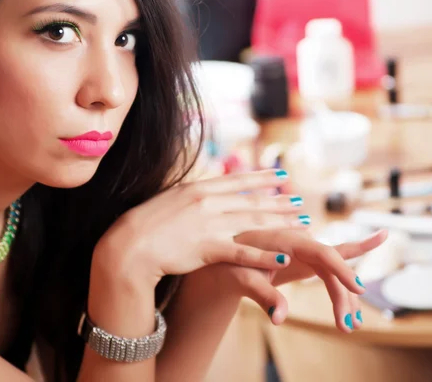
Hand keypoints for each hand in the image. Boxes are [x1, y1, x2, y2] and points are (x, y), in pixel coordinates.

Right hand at [94, 169, 309, 285]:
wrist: (128, 246)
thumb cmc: (144, 225)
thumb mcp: (169, 201)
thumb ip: (191, 196)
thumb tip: (206, 192)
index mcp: (198, 188)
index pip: (238, 181)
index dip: (263, 178)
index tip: (282, 175)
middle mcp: (208, 202)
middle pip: (252, 201)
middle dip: (280, 202)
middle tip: (301, 202)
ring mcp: (209, 224)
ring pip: (254, 222)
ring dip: (281, 223)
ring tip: (303, 224)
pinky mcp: (208, 248)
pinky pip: (243, 252)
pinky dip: (265, 255)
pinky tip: (284, 257)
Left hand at [213, 229, 386, 332]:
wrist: (227, 260)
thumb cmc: (233, 264)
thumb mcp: (244, 279)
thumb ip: (264, 295)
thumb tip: (279, 319)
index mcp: (288, 239)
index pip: (324, 252)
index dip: (343, 269)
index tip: (358, 289)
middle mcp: (303, 242)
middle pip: (333, 268)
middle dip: (343, 296)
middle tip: (347, 326)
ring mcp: (308, 252)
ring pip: (334, 275)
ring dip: (344, 299)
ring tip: (349, 328)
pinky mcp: (308, 262)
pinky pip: (330, 277)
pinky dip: (339, 294)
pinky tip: (352, 314)